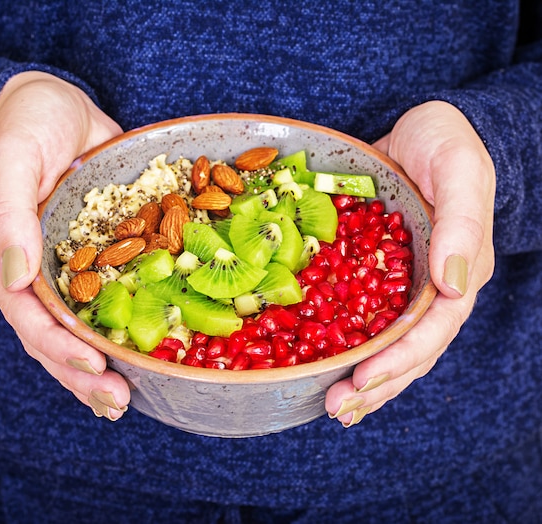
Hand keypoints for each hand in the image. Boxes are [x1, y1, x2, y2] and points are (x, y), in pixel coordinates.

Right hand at [0, 71, 129, 419]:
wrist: (57, 107)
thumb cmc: (28, 123)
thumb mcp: (11, 156)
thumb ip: (7, 212)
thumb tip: (12, 277)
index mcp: (2, 254)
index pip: (26, 314)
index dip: (57, 345)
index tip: (94, 365)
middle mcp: (31, 272)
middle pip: (50, 336)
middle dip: (81, 373)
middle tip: (117, 402)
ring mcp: (62, 269)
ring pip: (75, 330)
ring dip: (98, 367)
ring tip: (126, 399)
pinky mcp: (93, 259)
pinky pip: (103, 303)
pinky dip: (117, 332)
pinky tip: (136, 358)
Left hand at [325, 101, 495, 426]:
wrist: (424, 130)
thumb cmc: (448, 145)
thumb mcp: (460, 172)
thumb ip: (462, 224)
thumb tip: (455, 285)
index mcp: (458, 272)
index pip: (433, 329)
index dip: (401, 358)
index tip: (364, 378)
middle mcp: (430, 288)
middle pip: (408, 349)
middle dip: (375, 383)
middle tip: (336, 408)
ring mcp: (400, 284)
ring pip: (384, 342)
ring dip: (359, 376)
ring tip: (331, 405)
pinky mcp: (372, 272)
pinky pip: (359, 314)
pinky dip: (342, 342)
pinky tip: (318, 363)